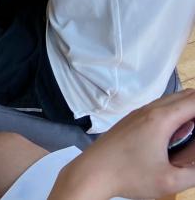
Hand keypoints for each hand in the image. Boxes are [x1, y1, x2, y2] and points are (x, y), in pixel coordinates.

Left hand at [53, 90, 194, 198]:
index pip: (194, 100)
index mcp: (161, 119)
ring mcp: (137, 113)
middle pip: (184, 96)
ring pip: (170, 101)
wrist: (92, 171)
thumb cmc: (130, 176)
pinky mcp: (130, 120)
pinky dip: (173, 114)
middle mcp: (149, 109)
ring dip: (187, 111)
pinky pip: (158, 108)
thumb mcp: (171, 181)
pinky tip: (175, 135)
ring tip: (191, 134)